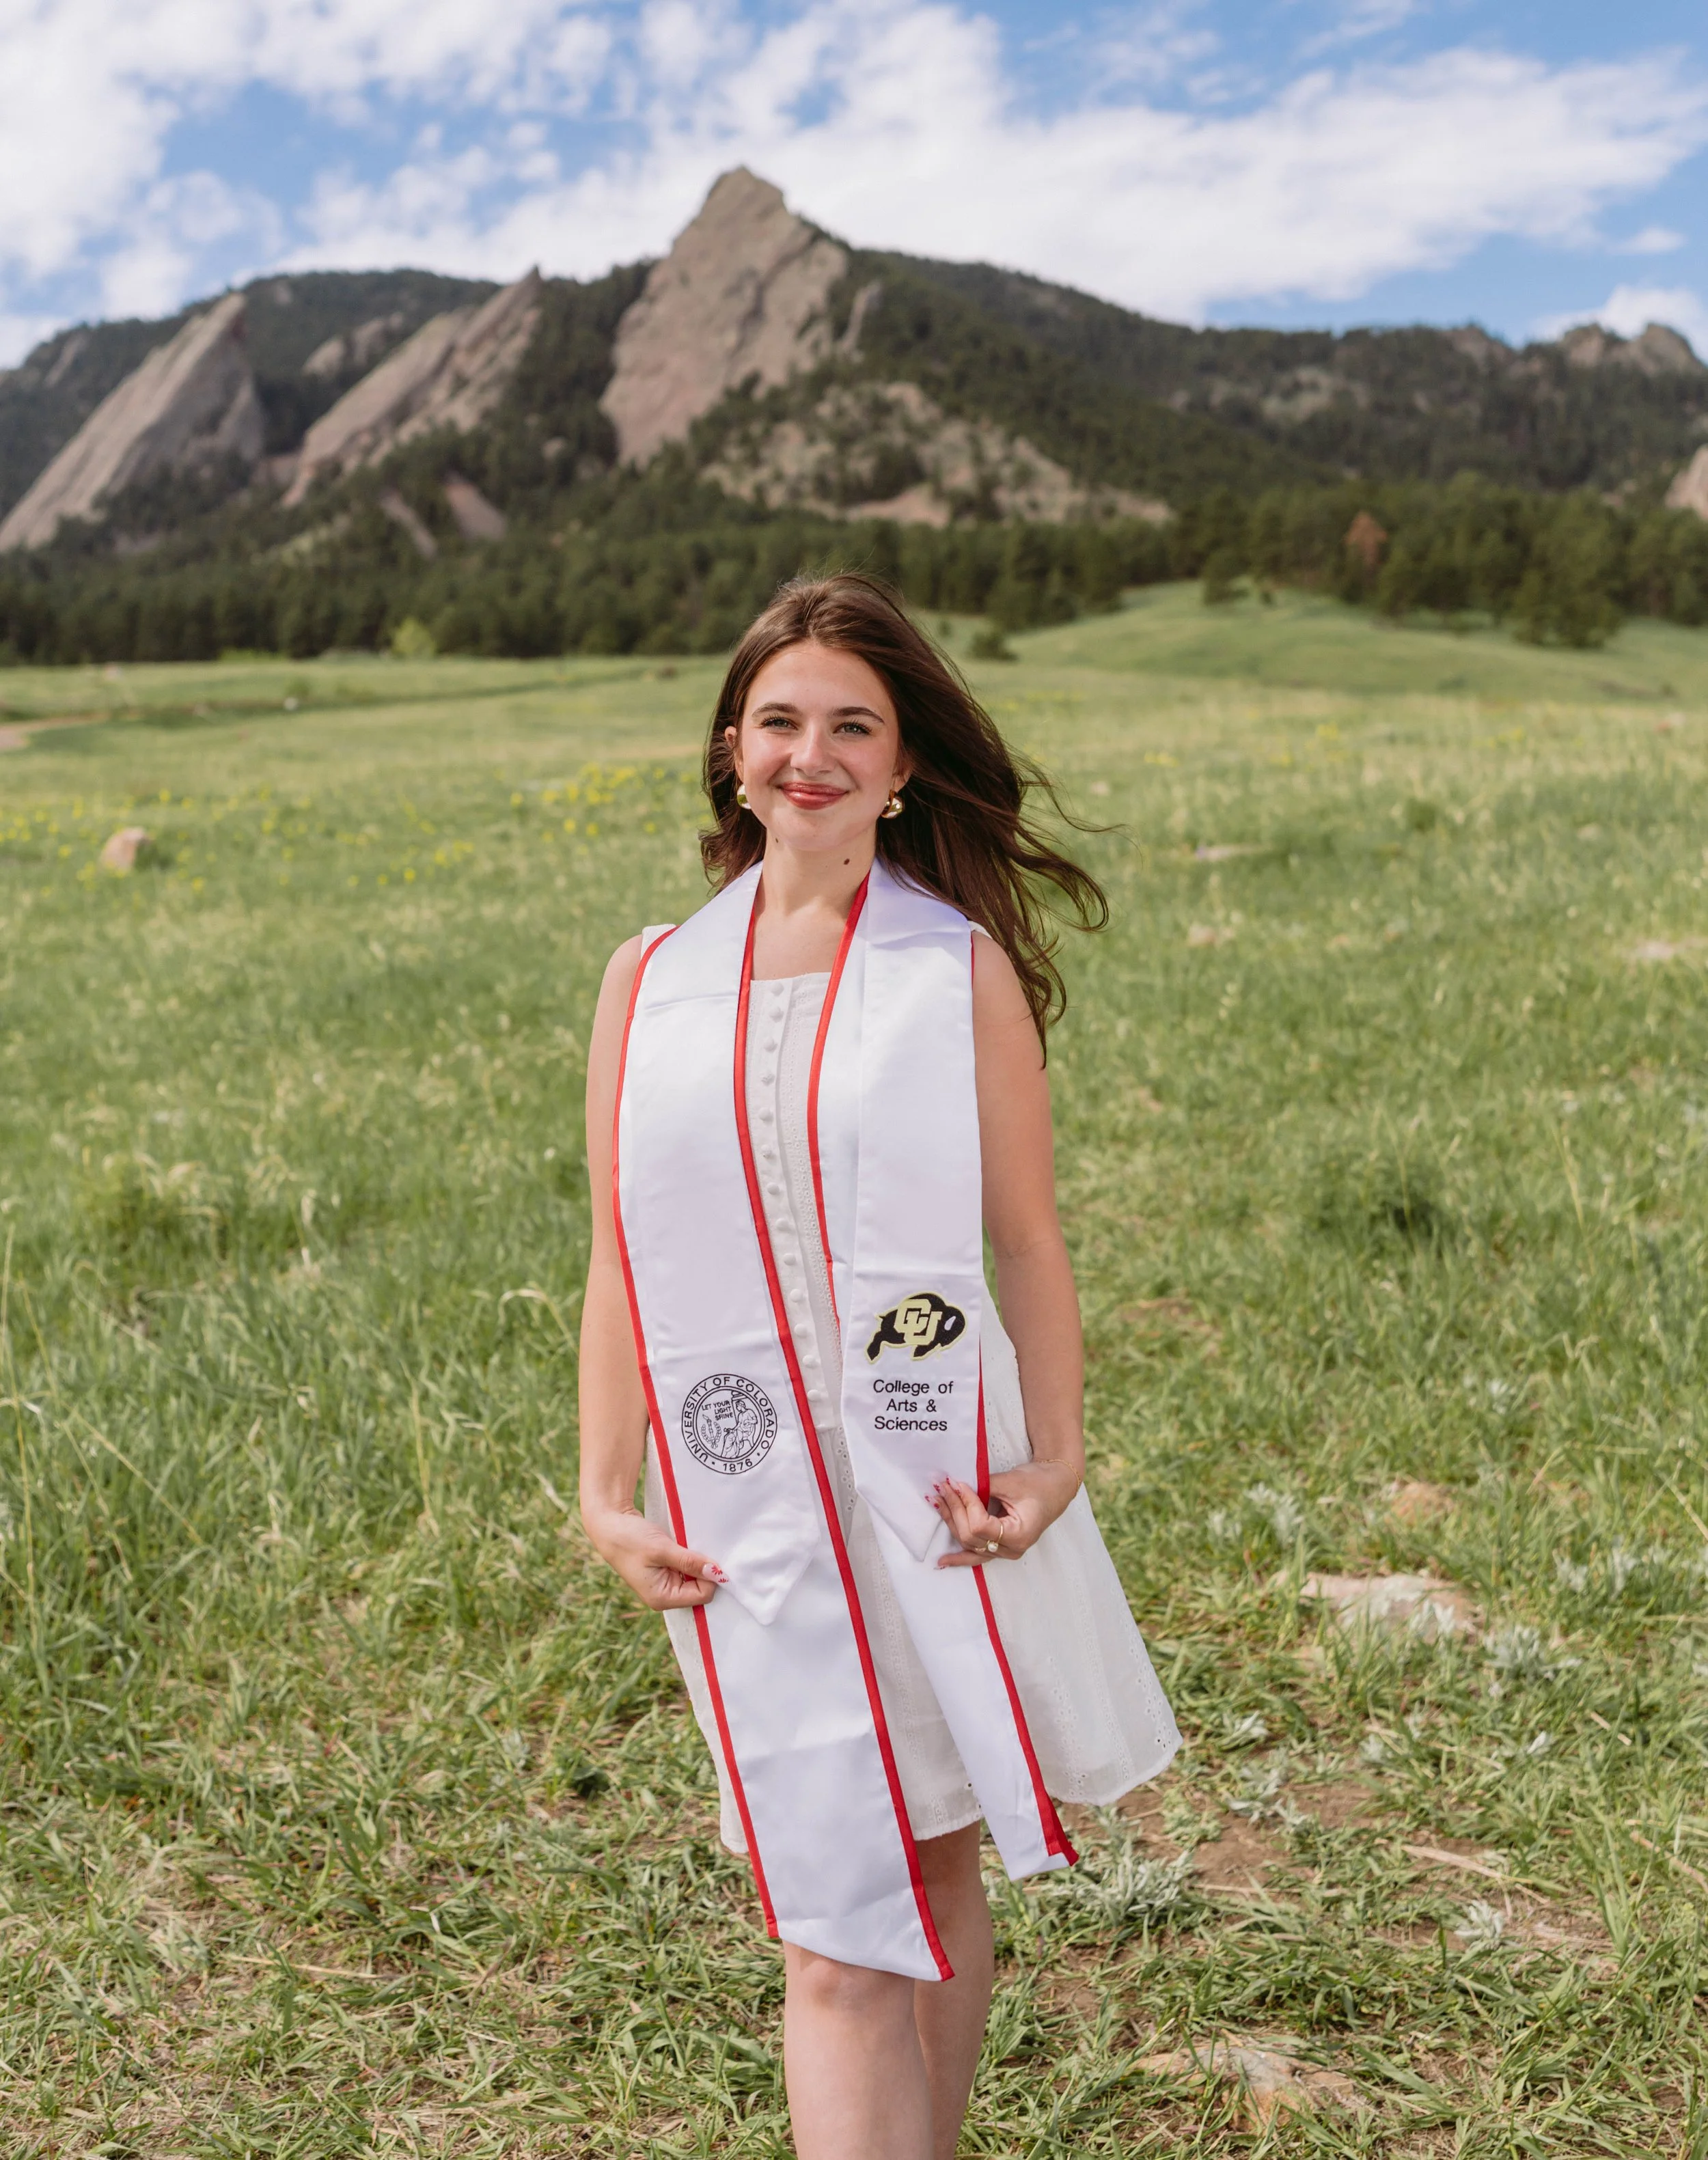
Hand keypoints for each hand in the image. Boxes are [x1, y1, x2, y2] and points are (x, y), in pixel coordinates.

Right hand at [583, 1506, 725, 1609]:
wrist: (609, 1524)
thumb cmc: (630, 1539)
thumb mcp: (662, 1549)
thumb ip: (690, 1562)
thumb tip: (717, 1573)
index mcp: (661, 1598)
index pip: (702, 1595)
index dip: (709, 1576)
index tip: (707, 1555)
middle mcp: (664, 1596)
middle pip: (700, 1588)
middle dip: (702, 1569)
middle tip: (694, 1547)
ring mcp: (664, 1584)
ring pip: (695, 1577)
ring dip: (696, 1561)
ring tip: (685, 1545)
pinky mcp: (664, 1571)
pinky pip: (686, 1568)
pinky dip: (689, 1557)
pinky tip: (682, 1545)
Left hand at [929, 1461, 1079, 1567]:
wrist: (1054, 1487)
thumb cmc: (1038, 1483)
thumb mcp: (1011, 1481)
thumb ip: (982, 1487)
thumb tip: (955, 1487)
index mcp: (1019, 1535)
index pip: (980, 1525)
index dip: (966, 1504)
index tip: (958, 1483)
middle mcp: (1011, 1549)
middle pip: (971, 1537)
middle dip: (954, 1510)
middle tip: (944, 1487)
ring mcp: (1005, 1551)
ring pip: (969, 1544)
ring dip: (952, 1523)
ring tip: (938, 1503)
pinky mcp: (999, 1547)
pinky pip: (976, 1555)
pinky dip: (959, 1557)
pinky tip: (942, 1561)